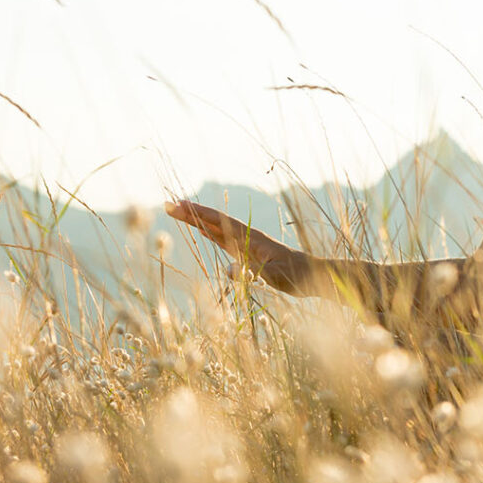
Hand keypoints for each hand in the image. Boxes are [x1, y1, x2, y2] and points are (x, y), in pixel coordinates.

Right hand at [163, 199, 312, 295]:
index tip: (178, 205)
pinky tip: (202, 231)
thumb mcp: (275, 276)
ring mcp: (246, 244)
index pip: (219, 222)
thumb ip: (254, 273)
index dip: (198, 214)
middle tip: (168, 205)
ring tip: (178, 212)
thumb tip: (229, 271)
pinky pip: (224, 240)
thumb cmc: (298, 275)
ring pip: (216, 228)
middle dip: (191, 213)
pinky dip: (210, 233)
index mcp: (251, 238)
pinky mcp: (249, 253)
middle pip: (214, 221)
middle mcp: (246, 237)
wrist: (314, 276)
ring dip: (198, 221)